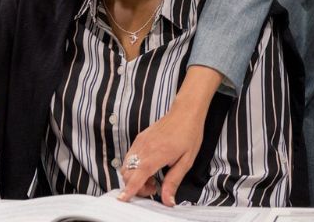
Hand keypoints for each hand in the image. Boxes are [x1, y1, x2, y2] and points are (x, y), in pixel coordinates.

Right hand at [118, 67, 222, 204]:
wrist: (185, 112)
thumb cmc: (189, 134)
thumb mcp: (186, 161)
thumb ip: (173, 181)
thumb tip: (168, 200)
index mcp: (156, 155)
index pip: (137, 177)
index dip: (129, 190)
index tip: (124, 199)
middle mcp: (144, 148)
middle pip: (127, 174)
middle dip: (135, 186)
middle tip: (153, 187)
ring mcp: (140, 142)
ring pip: (126, 166)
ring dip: (134, 177)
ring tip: (153, 177)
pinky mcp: (139, 139)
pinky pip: (130, 157)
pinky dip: (134, 167)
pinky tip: (149, 167)